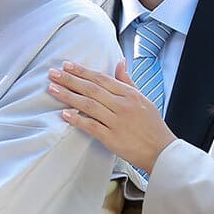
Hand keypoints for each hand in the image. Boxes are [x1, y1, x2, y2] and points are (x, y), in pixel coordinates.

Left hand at [48, 60, 175, 171]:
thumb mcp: (144, 99)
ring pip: (89, 105)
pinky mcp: (112, 138)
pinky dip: (77, 120)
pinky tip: (64, 114)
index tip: (67, 65)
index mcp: (130, 95)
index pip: (102, 79)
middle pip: (91, 89)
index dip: (83, 71)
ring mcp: (117, 122)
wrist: (161, 151)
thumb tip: (120, 62)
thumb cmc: (152, 125)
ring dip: (69, 96)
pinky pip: (91, 126)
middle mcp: (123, 106)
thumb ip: (128, 81)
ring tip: (53, 89)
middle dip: (70, 79)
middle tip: (53, 73)